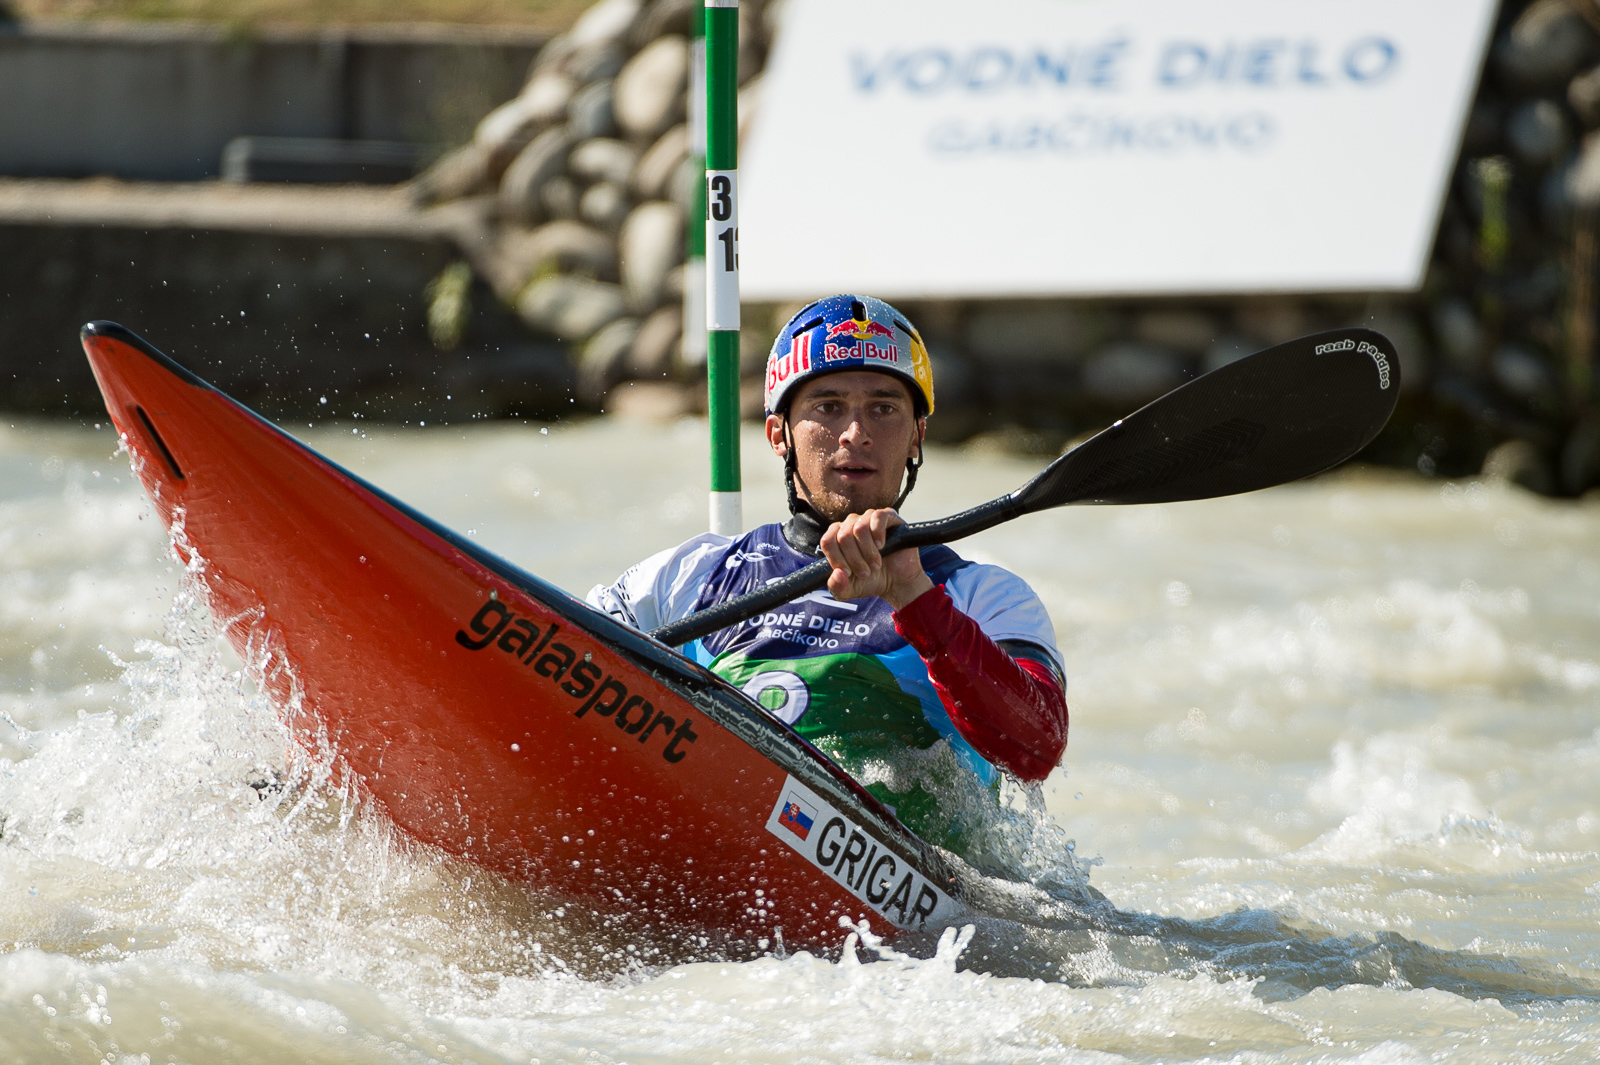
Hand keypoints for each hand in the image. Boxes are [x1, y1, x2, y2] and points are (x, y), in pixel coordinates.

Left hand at [819, 509, 933, 609]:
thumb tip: (838, 574)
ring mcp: (868, 518)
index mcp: (837, 537)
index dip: (836, 559)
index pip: (827, 541)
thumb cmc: (870, 581)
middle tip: (866, 573)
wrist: (896, 582)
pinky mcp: (888, 516)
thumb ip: (837, 586)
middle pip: (844, 536)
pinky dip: (878, 534)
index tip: (848, 573)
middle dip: (855, 559)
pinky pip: (877, 517)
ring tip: (875, 565)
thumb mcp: (849, 589)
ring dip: (868, 552)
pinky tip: (881, 546)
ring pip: (859, 528)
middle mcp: (850, 524)